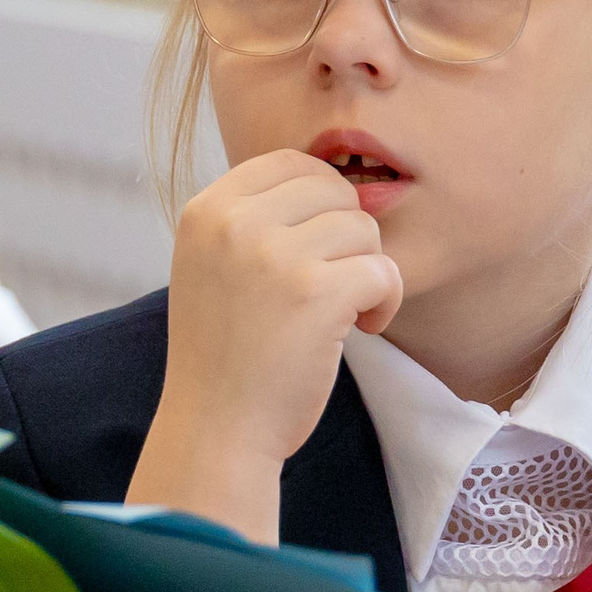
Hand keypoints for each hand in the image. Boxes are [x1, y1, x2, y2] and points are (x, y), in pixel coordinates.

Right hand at [127, 150, 403, 541]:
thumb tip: (332, 177)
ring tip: (343, 313)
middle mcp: (234, 223)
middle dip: (348, 236)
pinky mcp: (315, 293)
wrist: (216, 429)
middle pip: (334, 190)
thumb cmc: (226, 354)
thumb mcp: (214, 266)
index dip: (322, 200)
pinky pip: (383, 270)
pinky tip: (362, 328)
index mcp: (206, 210)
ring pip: (363, 228)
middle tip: (334, 284)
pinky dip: (386, 301)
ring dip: (366, 271)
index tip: (319, 248)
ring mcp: (273, 255)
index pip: (291, 162)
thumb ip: (254, 220)